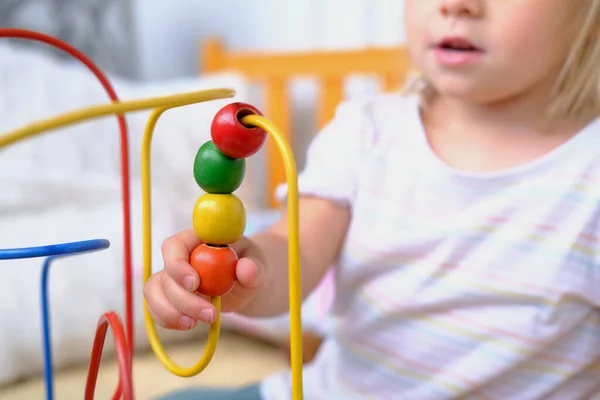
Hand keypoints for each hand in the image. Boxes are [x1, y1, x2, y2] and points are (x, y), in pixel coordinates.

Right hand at [143, 229, 269, 329]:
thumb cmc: (251, 265)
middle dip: (184, 299)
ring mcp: (171, 276)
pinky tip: (190, 324)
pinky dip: (168, 320)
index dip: (177, 265)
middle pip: (166, 275)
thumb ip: (255, 266)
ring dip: (172, 313)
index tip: (194, 284)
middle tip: (210, 314)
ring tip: (198, 323)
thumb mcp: (260, 263)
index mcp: (198, 239)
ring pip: (155, 293)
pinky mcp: (168, 295)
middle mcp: (179, 256)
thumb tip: (247, 270)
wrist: (245, 283)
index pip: (174, 245)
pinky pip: (155, 308)